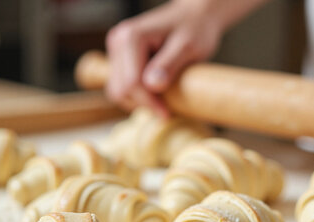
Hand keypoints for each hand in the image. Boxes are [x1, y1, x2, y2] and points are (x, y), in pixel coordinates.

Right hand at [105, 1, 222, 117]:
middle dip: (143, 103)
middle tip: (167, 109)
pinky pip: (121, 85)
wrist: (195, 16)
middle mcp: (118, 41)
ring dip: (138, 101)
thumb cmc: (196, 28)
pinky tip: (155, 94)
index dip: (149, 102)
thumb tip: (152, 86)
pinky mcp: (121, 57)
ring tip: (162, 101)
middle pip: (121, 89)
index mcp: (132, 37)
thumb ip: (169, 64)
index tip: (167, 114)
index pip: (131, 82)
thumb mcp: (188, 47)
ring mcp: (117, 49)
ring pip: (117, 90)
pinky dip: (136, 95)